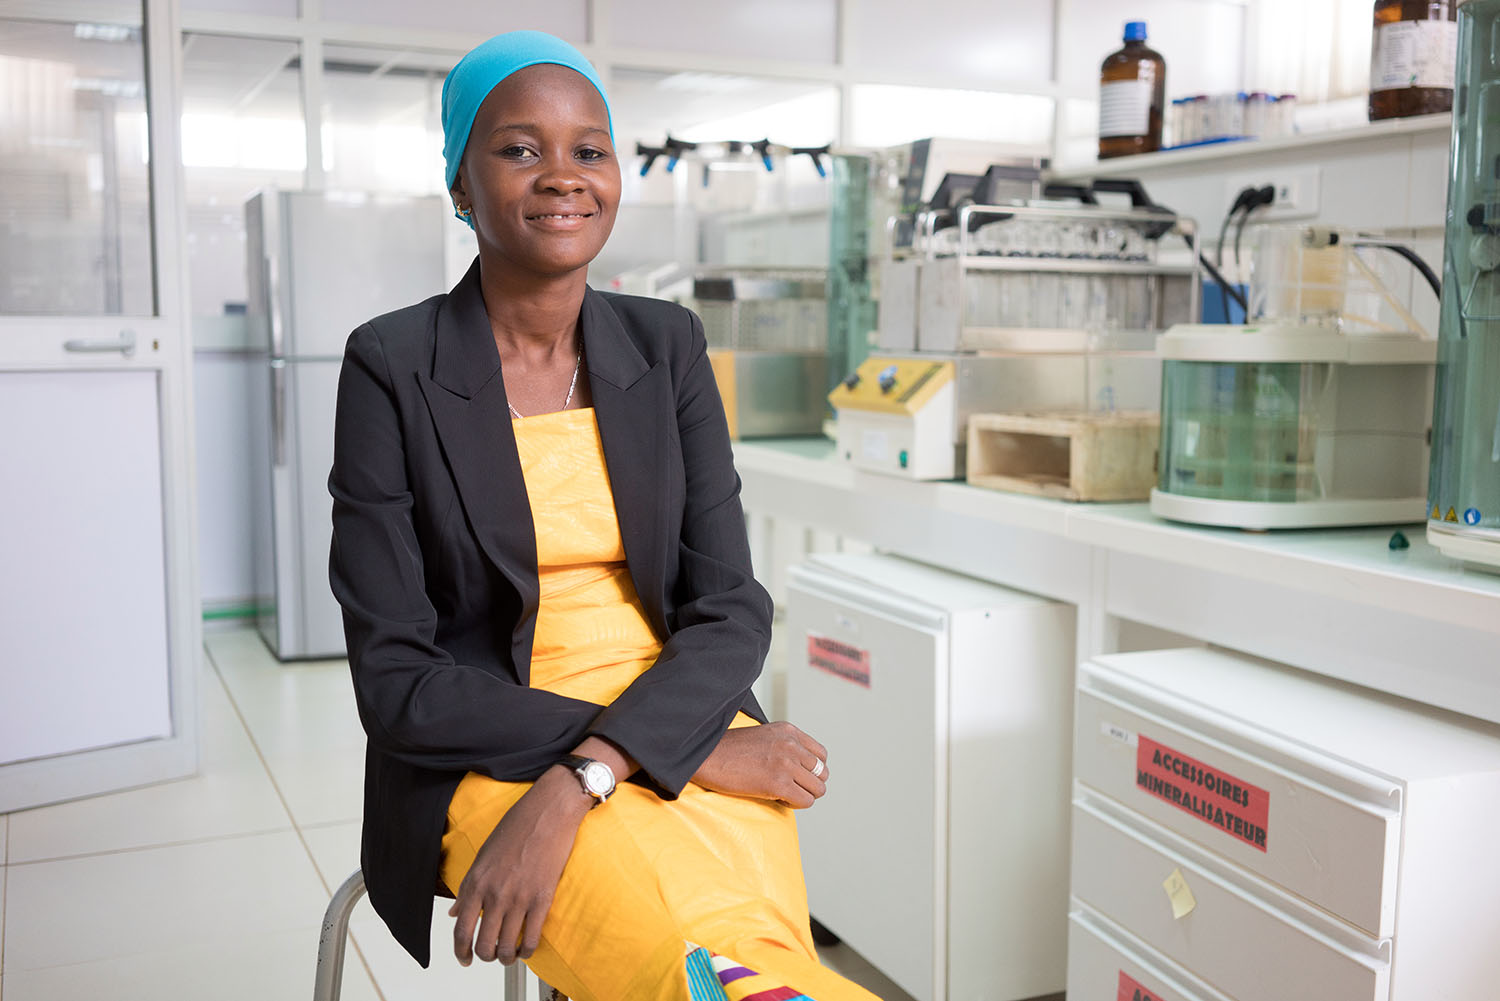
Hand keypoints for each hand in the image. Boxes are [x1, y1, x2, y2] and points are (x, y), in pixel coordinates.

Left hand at [448, 766, 591, 965]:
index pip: (461, 930)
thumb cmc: (518, 825)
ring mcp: (518, 898)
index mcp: (476, 882)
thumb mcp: (483, 854)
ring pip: (507, 948)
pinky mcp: (542, 898)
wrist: (549, 810)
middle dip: (486, 956)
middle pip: (483, 945)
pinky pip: (531, 938)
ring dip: (507, 957)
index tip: (465, 958)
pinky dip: (527, 950)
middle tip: (491, 955)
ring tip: (510, 954)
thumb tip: (455, 911)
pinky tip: (527, 947)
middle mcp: (494, 894)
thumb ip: (469, 887)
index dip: (461, 951)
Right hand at [690, 721, 828, 807]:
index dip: (811, 770)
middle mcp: (791, 745)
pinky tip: (778, 798)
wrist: (706, 756)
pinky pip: (805, 801)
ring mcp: (786, 764)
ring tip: (783, 793)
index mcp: (789, 731)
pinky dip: (795, 804)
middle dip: (808, 784)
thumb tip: (802, 768)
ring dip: (803, 795)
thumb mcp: (764, 736)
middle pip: (822, 773)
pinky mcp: (778, 784)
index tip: (796, 775)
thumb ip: (785, 745)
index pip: (821, 755)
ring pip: (818, 789)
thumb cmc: (729, 750)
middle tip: (789, 787)